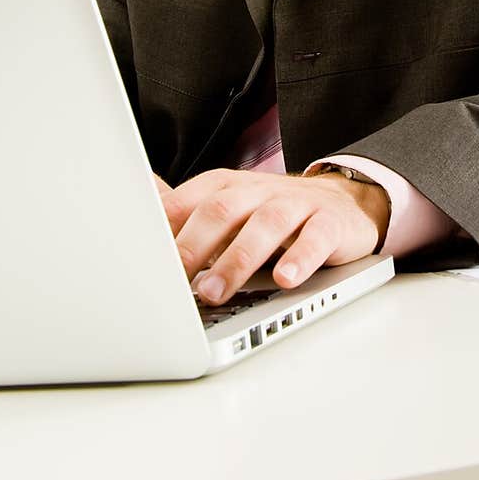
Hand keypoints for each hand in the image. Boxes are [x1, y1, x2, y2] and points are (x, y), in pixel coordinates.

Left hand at [152, 168, 390, 303]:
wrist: (343, 203)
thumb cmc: (272, 212)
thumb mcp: (226, 208)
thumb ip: (183, 211)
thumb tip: (135, 202)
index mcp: (226, 187)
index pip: (187, 203)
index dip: (164, 234)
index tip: (143, 265)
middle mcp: (258, 191)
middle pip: (221, 211)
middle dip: (194, 246)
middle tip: (175, 283)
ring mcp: (296, 204)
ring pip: (265, 224)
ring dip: (237, 259)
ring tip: (216, 292)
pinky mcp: (329, 223)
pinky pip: (315, 238)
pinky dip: (300, 258)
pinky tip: (286, 279)